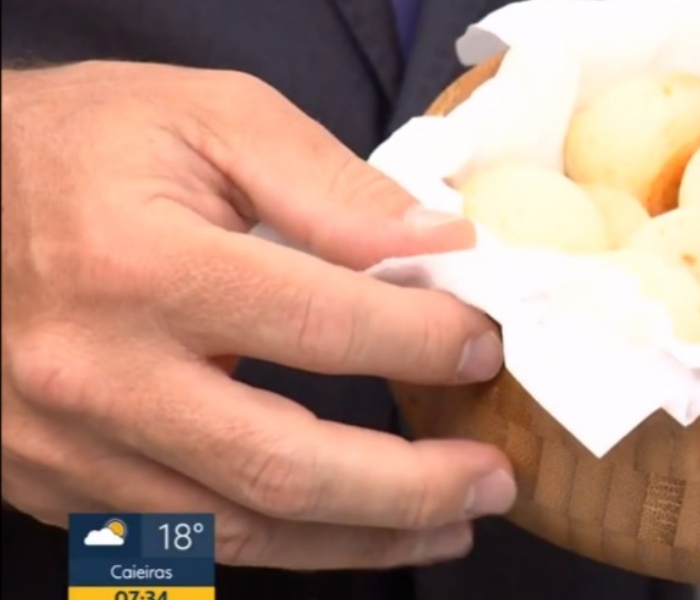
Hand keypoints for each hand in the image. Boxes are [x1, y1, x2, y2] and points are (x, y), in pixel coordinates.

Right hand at [0, 61, 515, 569]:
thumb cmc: (80, 148)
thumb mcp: (207, 118)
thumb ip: (329, 184)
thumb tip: (439, 245)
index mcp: (140, 266)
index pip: (320, 322)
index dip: (422, 338)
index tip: (483, 341)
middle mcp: (99, 373)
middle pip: (285, 462)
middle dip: (413, 485)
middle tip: (495, 480)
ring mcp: (70, 446)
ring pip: (242, 527)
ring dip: (363, 537)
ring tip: (451, 524)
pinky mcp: (58, 484)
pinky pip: (190, 542)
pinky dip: (287, 544)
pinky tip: (352, 529)